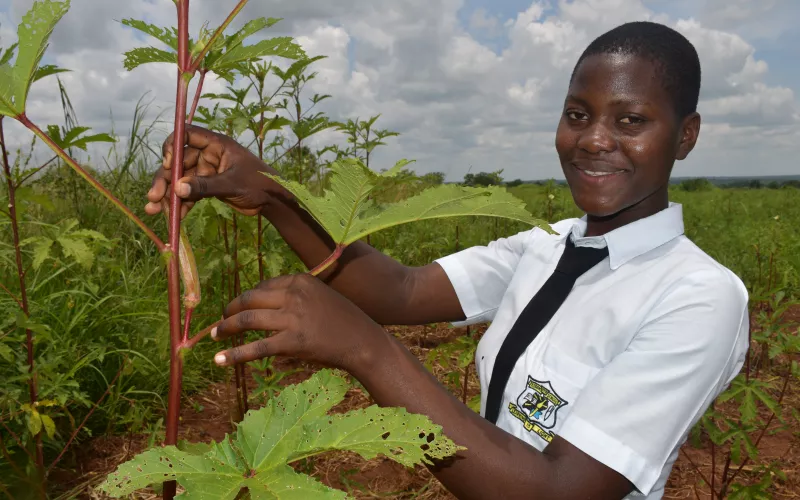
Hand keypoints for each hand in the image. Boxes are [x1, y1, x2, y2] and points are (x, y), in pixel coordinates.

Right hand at [145, 125, 280, 218]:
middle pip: (178, 162)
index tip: (168, 164)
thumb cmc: (258, 184)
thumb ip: (205, 186)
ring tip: (154, 211)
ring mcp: (207, 171)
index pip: (186, 134)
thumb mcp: (232, 184)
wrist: (273, 201)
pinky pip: (189, 193)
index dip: (172, 146)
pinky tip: (174, 218)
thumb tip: (177, 189)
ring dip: (167, 195)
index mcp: (216, 144)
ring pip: (180, 180)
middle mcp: (208, 155)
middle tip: (154, 197)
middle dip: (164, 180)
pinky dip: (181, 204)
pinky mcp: (208, 186)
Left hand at [210, 274, 391, 376]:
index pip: (262, 287)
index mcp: (300, 280)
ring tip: (215, 337)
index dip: (245, 299)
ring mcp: (292, 318)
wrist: (364, 341)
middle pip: (249, 299)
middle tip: (220, 322)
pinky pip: (256, 348)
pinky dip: (234, 355)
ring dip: (226, 328)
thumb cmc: (345, 321)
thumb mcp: (321, 297)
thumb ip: (296, 297)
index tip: (237, 308)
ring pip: (247, 320)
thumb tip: (265, 305)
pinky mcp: (292, 342)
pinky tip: (220, 360)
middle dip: (230, 310)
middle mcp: (294, 295)